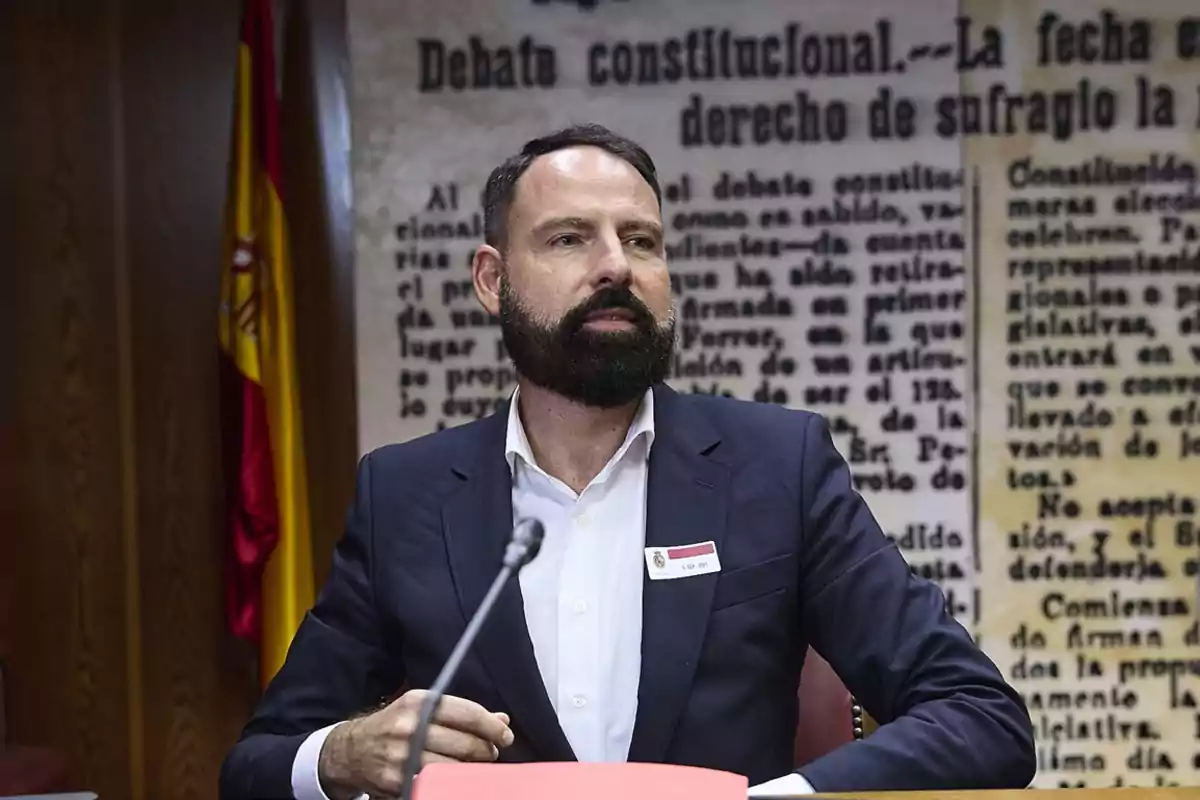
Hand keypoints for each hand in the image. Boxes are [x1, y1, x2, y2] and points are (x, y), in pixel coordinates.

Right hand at [318, 689, 513, 798]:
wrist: (351, 750)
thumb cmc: (395, 726)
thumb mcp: (422, 709)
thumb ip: (462, 714)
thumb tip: (502, 720)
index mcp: (418, 703)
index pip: (466, 713)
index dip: (491, 726)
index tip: (506, 736)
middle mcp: (410, 727)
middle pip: (464, 743)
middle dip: (486, 751)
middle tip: (492, 753)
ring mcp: (402, 756)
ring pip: (453, 768)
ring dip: (473, 770)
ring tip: (477, 767)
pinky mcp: (397, 781)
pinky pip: (436, 785)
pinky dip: (453, 785)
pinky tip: (458, 781)